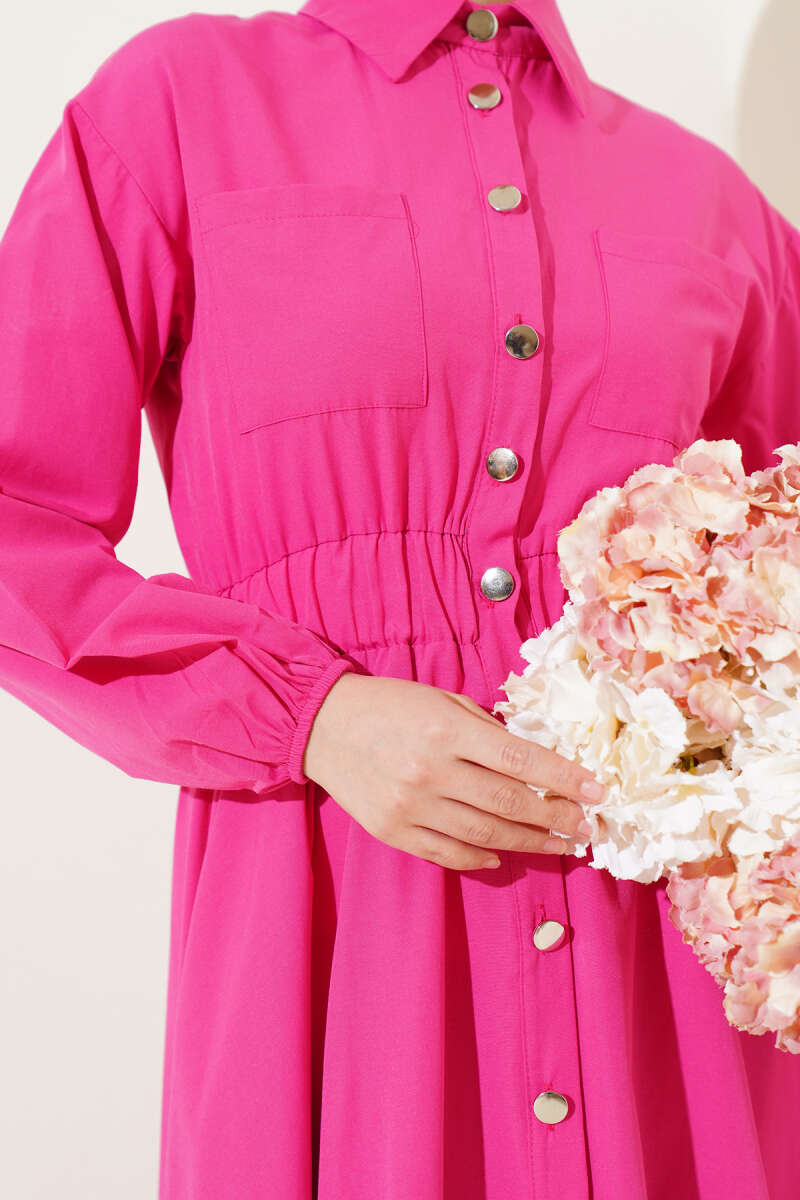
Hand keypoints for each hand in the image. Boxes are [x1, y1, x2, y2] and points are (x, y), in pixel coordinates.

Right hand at [302, 671, 606, 871]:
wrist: (322, 725)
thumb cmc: (390, 704)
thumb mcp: (442, 699)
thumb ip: (486, 729)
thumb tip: (534, 763)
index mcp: (447, 730)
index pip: (521, 760)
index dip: (565, 779)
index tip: (597, 792)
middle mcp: (431, 770)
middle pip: (509, 803)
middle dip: (557, 818)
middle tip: (587, 826)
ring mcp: (411, 805)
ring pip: (485, 833)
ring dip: (530, 842)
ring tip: (560, 844)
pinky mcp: (393, 831)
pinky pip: (448, 852)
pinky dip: (482, 856)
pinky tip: (504, 853)